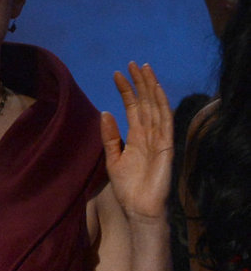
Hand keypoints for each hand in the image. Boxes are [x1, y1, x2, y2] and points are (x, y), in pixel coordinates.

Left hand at [101, 62, 173, 223]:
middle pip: (146, 102)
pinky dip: (161, 106)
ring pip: (157, 107)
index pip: (133, 107)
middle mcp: (150, 133)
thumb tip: (104, 112)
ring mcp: (160, 138)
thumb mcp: (113, 158)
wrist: (139, 207)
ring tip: (143, 69)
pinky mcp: (166, 146)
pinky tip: (155, 91)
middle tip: (132, 63)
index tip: (117, 73)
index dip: (126, 90)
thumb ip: (110, 137)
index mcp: (137, 135)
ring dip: (150, 88)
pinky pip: (166, 122)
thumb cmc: (128, 186)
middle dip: (140, 82)